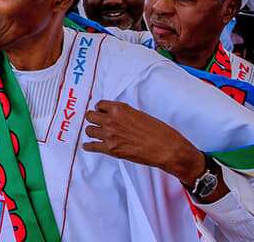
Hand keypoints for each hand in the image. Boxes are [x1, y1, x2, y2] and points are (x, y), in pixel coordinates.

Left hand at [83, 100, 204, 184]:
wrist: (166, 148)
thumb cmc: (158, 131)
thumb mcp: (139, 114)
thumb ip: (124, 114)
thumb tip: (116, 115)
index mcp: (119, 109)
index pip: (99, 105)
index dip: (100, 109)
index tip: (100, 112)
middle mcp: (111, 120)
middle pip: (90, 116)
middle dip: (93, 119)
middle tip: (97, 122)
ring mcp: (110, 135)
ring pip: (89, 130)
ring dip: (92, 131)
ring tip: (95, 133)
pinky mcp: (111, 149)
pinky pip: (92, 146)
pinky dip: (88, 146)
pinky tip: (87, 146)